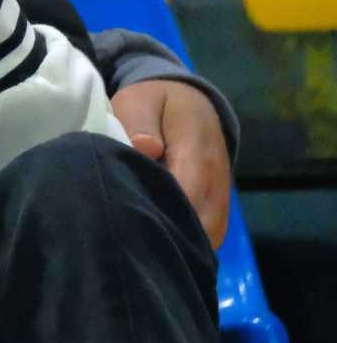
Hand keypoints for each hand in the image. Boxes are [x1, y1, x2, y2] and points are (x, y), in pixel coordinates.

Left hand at [111, 79, 231, 247]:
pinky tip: (154, 240)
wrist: (193, 105)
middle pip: (195, 227)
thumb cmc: (158, 104)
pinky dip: (184, 241)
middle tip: (122, 236)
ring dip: (174, 241)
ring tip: (135, 241)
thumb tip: (144, 147)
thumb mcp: (141, 101)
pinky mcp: (218, 212)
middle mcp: (215, 185)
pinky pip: (206, 237)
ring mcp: (220, 203)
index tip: (124, 219)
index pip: (184, 196)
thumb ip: (140, 122)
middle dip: (161, 234)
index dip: (154, 213)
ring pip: (203, 237)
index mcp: (196, 155)